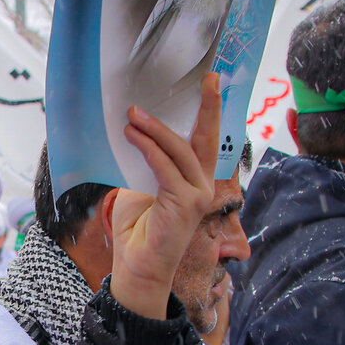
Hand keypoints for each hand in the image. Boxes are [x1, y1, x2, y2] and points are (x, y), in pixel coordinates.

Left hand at [108, 73, 219, 319]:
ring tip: (132, 113)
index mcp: (193, 180)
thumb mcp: (138, 187)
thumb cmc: (137, 230)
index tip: (212, 83)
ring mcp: (197, 195)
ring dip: (156, 129)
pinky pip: (165, 168)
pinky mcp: (185, 205)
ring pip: (180, 151)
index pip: (202, 141)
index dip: (208, 112)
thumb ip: (144, 164)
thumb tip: (133, 134)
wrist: (137, 267)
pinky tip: (132, 136)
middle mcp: (202, 185)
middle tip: (209, 77)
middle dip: (209, 106)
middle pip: (207, 139)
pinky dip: (148, 149)